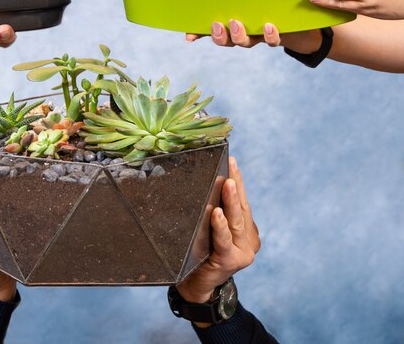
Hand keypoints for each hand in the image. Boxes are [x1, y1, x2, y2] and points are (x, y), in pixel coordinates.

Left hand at [177, 157, 259, 307]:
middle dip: (235, 185)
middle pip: (241, 208)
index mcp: (246, 230)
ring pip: (235, 222)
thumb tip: (207, 182)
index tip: (231, 160)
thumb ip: (216, 212)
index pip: (242, 200)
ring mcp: (242, 252)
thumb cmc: (201, 252)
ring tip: (227, 184)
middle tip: (231, 166)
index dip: (238, 180)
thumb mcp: (210, 228)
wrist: (196, 285)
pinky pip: (224, 241)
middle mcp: (249, 240)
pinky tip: (216, 214)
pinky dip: (220, 227)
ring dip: (230, 202)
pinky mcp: (231, 262)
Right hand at [186, 20, 321, 53]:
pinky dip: (269, 35)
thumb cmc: (275, 5)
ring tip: (237, 23)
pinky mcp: (279, 34)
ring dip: (238, 35)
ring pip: (245, 42)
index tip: (189, 36)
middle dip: (219, 36)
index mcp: (236, 22)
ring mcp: (260, 34)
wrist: (307, 20)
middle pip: (226, 40)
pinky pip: (272, 41)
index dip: (200, 34)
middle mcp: (246, 31)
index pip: (213, 29)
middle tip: (217, 25)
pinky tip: (269, 25)